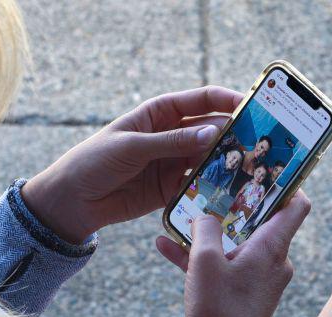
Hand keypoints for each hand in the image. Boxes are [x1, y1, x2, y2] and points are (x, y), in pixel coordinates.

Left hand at [22, 86, 243, 242]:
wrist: (72, 201)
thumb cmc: (94, 161)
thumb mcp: (132, 146)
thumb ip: (172, 141)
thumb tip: (213, 133)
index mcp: (160, 113)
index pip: (200, 100)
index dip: (226, 100)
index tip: (250, 105)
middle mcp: (171, 136)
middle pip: (211, 131)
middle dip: (233, 135)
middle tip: (259, 143)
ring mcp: (173, 162)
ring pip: (208, 159)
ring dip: (226, 163)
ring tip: (249, 169)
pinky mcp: (172, 189)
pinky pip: (198, 185)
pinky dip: (212, 188)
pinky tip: (229, 192)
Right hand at [156, 191, 311, 316]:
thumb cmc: (218, 310)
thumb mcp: (204, 262)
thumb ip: (204, 229)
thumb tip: (205, 215)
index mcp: (273, 247)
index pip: (297, 205)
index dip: (287, 183)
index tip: (266, 169)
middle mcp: (275, 262)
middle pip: (263, 222)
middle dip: (235, 205)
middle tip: (213, 186)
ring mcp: (262, 280)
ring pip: (238, 245)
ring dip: (210, 233)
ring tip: (179, 218)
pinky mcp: (247, 296)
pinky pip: (226, 267)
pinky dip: (204, 259)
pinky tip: (166, 248)